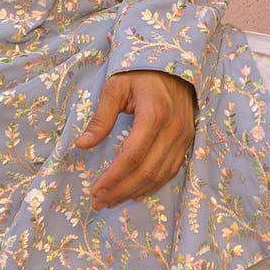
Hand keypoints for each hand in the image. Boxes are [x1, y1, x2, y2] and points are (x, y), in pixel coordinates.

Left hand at [74, 71, 195, 210]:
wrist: (175, 67)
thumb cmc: (140, 74)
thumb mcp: (115, 87)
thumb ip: (101, 117)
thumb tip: (82, 145)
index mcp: (153, 115)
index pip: (132, 156)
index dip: (113, 177)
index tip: (95, 189)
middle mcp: (173, 130)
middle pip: (146, 171)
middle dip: (121, 190)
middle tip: (99, 202)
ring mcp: (184, 138)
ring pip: (160, 175)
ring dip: (135, 192)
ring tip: (112, 200)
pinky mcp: (188, 142)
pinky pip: (171, 171)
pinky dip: (152, 185)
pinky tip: (135, 192)